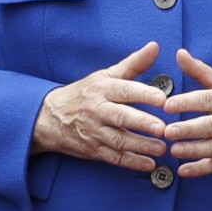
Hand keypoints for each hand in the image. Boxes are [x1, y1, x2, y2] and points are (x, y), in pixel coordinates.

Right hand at [32, 41, 168, 171]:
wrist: (48, 117)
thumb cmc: (84, 93)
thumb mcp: (105, 75)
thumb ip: (134, 64)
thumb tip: (155, 46)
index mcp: (103, 89)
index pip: (125, 90)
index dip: (144, 94)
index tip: (162, 98)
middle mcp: (98, 110)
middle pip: (122, 117)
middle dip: (143, 123)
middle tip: (163, 128)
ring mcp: (94, 132)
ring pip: (119, 140)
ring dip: (141, 146)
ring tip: (162, 148)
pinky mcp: (93, 149)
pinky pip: (113, 157)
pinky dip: (131, 162)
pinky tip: (149, 164)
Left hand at [162, 49, 211, 176]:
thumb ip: (201, 71)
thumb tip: (180, 54)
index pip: (208, 99)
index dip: (187, 102)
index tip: (168, 104)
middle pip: (210, 125)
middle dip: (188, 129)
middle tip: (167, 131)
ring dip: (192, 150)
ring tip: (174, 150)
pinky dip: (201, 169)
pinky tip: (184, 171)